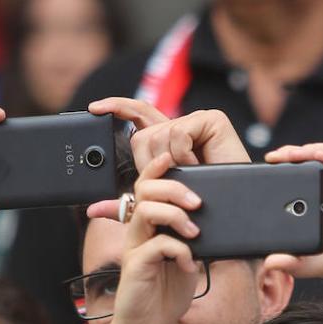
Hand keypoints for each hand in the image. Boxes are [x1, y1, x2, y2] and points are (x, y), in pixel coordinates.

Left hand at [86, 100, 249, 218]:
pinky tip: (198, 164)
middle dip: (148, 161)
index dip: (117, 107)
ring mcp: (198, 121)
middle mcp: (183, 127)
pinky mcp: (211, 120)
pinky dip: (183, 155)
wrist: (229, 216)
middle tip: (170, 177)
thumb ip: (127, 206)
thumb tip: (93, 210)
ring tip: (191, 174)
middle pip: (143, 134)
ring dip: (171, 164)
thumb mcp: (155, 205)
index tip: (94, 109)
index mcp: (169, 141)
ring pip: (159, 136)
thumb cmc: (198, 211)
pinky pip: (178, 134)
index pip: (138, 116)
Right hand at [102, 153, 202, 323]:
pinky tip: (188, 264)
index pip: (148, 186)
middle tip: (197, 203)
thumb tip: (210, 220)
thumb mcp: (186, 259)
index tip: (175, 158)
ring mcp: (134, 247)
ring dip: (176, 215)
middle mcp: (137, 232)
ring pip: (148, 210)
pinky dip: (179, 251)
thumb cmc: (165, 294)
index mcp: (148, 226)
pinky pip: (157, 245)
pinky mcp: (135, 266)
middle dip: (174, 188)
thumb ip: (192, 238)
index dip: (158, 167)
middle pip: (146, 190)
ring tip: (194, 233)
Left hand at [261, 144, 322, 307]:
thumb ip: (297, 263)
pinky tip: (321, 156)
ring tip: (293, 154)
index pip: (298, 184)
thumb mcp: (321, 264)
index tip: (261, 173)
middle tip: (273, 157)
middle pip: (312, 165)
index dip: (281, 175)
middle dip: (292, 158)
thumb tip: (269, 264)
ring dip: (311, 152)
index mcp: (322, 208)